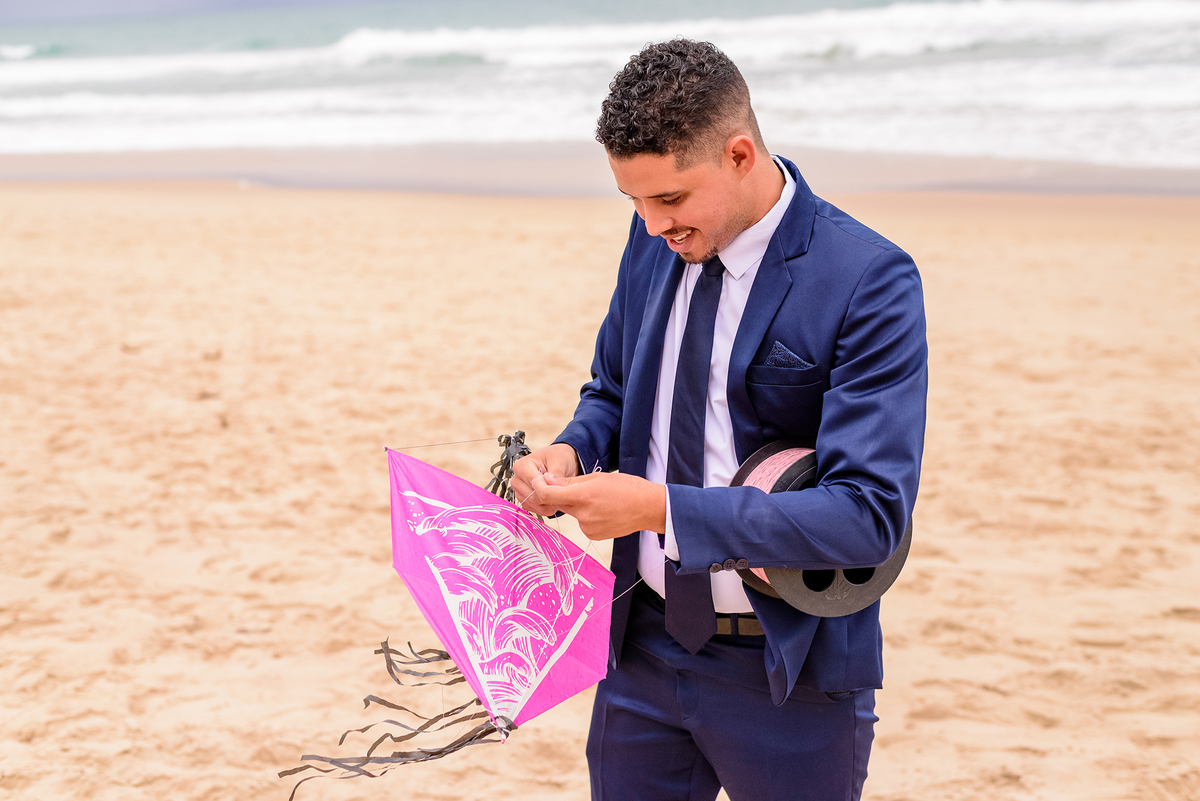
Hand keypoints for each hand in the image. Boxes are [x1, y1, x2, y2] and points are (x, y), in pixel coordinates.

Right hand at [511, 443, 579, 516]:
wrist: (559, 461)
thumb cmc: (557, 457)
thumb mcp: (560, 462)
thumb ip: (556, 477)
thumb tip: (554, 489)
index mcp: (521, 466)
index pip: (534, 485)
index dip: (550, 489)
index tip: (560, 487)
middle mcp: (517, 479)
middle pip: (532, 497)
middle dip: (549, 497)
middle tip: (562, 492)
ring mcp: (519, 491)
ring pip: (533, 505)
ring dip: (547, 504)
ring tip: (558, 494)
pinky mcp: (524, 499)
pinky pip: (534, 509)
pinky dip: (545, 508)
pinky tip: (553, 499)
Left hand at [530, 472, 665, 540]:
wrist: (649, 508)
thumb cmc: (627, 488)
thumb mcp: (597, 477)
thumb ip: (569, 481)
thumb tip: (547, 480)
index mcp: (583, 496)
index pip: (548, 495)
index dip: (539, 487)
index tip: (538, 481)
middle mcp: (583, 514)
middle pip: (559, 503)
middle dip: (562, 494)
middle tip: (579, 486)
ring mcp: (588, 528)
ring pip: (572, 513)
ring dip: (577, 505)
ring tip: (599, 500)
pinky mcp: (593, 535)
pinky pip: (582, 522)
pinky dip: (586, 516)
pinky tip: (603, 511)